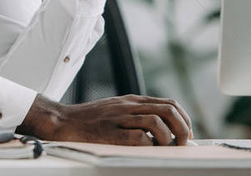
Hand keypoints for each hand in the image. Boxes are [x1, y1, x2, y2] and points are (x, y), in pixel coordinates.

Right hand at [17, 94, 192, 145]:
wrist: (64, 120)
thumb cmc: (91, 120)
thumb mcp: (117, 110)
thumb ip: (137, 115)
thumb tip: (162, 130)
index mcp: (133, 101)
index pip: (169, 103)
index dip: (183, 118)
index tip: (186, 133)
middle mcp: (130, 106)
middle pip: (168, 110)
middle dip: (182, 128)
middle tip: (181, 143)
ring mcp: (120, 118)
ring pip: (157, 121)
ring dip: (168, 137)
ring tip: (166, 148)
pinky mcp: (111, 132)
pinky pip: (139, 137)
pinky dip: (149, 145)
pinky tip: (146, 150)